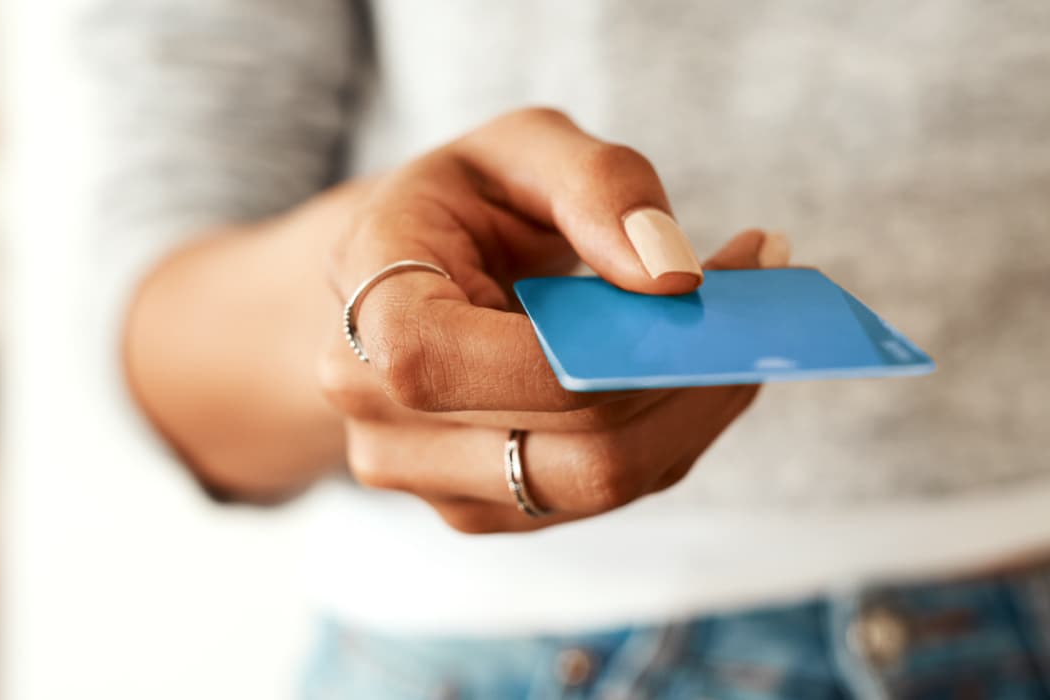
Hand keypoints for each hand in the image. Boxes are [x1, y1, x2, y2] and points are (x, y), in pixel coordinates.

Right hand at [319, 108, 791, 532]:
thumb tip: (676, 279)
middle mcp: (375, 412)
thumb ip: (597, 185)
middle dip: (689, 378)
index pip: (466, 368)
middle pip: (568, 448)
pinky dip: (666, 432)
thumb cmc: (458, 204)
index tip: (709, 279)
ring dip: (692, 409)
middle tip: (761, 292)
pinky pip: (601, 493)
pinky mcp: (478, 506)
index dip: (597, 351)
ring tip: (734, 323)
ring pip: (599, 484)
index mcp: (369, 308)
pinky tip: (683, 366)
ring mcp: (423, 475)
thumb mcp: (519, 147)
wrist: (395, 273)